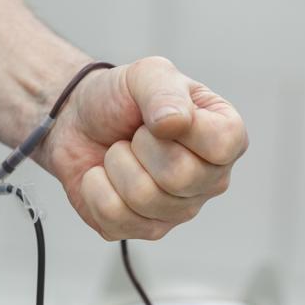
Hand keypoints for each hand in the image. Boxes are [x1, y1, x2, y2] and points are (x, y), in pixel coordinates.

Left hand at [37, 57, 247, 240]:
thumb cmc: (121, 98)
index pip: (222, 145)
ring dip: (115, 165)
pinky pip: (114, 217)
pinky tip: (103, 175)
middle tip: (134, 135)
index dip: (181, 127)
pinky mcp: (143, 230)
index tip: (160, 116)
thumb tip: (175, 123)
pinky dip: (95, 187)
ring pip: (143, 198)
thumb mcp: (145, 74)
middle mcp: (209, 180)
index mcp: (225, 137)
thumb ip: (164, 90)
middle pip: (179, 177)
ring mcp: (179, 210)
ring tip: (119, 152)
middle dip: (139, 145)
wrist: (79, 122)